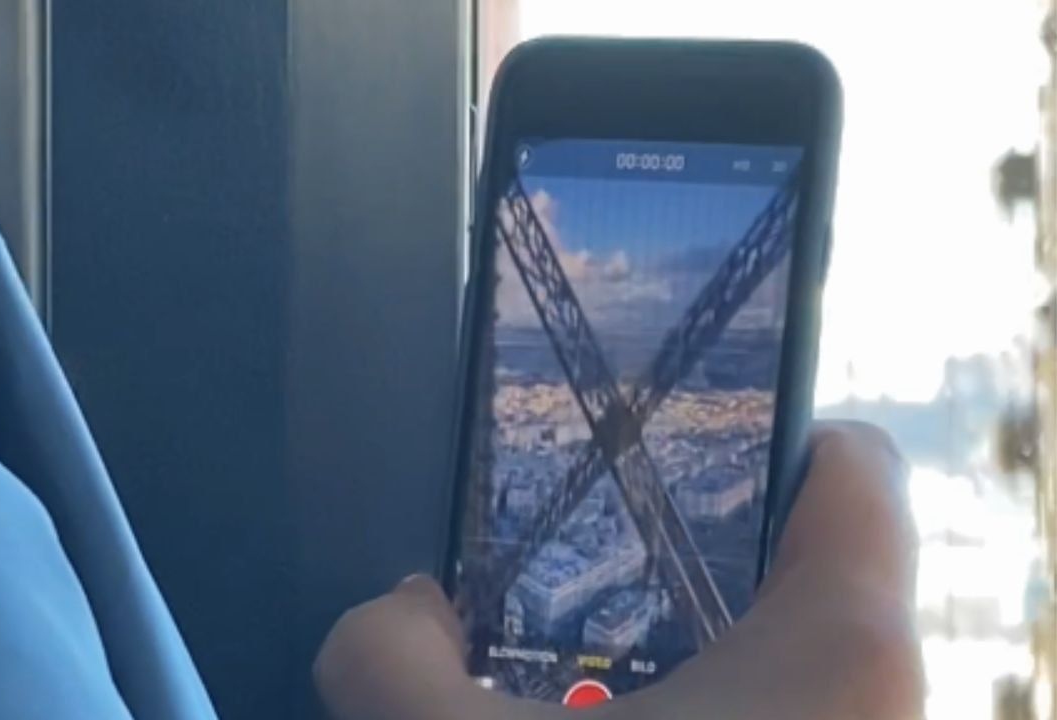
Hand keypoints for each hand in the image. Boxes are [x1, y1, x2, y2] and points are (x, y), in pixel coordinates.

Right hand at [314, 422, 923, 719]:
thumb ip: (385, 655)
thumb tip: (401, 612)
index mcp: (842, 640)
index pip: (848, 466)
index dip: (754, 437)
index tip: (653, 456)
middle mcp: (894, 705)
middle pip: (805, 570)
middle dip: (685, 564)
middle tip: (577, 574)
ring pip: (788, 675)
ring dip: (681, 667)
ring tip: (571, 682)